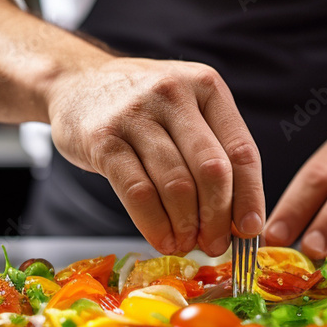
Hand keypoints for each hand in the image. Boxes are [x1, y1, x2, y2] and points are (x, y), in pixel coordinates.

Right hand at [46, 55, 263, 256]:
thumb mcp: (185, 109)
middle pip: (212, 171)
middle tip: (214, 244)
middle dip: (218, 218)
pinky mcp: (103, 139)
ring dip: (186, 226)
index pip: (242, 150)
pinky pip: (138, 192)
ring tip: (186, 244)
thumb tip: (238, 219)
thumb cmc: (141, 107)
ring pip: (177, 185)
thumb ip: (213, 150)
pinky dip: (154, 225)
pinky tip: (161, 240)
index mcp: (206, 87)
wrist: (76, 82)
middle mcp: (174, 95)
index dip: (250, 197)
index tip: (250, 230)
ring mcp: (136, 115)